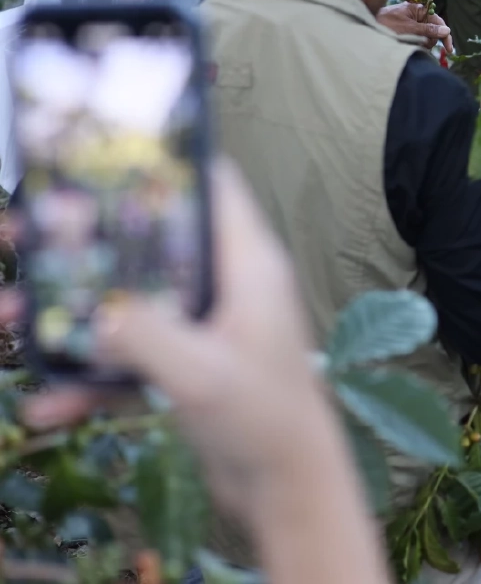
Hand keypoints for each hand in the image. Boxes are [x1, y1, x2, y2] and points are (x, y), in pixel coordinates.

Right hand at [3, 161, 359, 519]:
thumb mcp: (200, 373)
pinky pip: (127, 356)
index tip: (97, 156)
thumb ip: (145, 334)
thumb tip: (92, 310)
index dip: (161, 161)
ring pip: (127, 298)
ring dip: (69, 312)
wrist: (288, 487)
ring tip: (8, 316)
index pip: (210, 184)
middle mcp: (226, 283)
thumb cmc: (266, 421)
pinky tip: (46, 407)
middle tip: (22, 233)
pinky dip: (88, 377)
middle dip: (84, 241)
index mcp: (246, 264)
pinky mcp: (187, 364)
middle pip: (149, 240)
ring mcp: (205, 324)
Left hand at [377, 1, 452, 53]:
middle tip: (420, 44)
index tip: (448, 49)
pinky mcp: (404, 32)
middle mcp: (415, 16)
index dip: (445, 34)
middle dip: (429, 40)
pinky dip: (414, 45)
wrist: (365, 28)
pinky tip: (406, 45)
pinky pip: (416, 40)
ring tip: (408, 43)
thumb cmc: (386, 25)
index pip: (438, 21)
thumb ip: (428, 30)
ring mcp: (409, 24)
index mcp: (418, 10)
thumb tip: (447, 30)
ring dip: (421, 44)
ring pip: (425, 37)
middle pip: (433, 31)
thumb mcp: (409, 28)